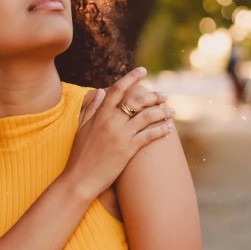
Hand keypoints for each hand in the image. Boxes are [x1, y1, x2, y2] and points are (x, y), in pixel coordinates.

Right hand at [63, 67, 172, 201]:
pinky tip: (169, 129)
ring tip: (171, 112)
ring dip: (162, 112)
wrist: (80, 178)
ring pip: (147, 117)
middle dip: (153, 96)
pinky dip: (161, 130)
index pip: (117, 90)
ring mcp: (121, 135)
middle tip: (164, 95)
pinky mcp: (128, 149)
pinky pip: (150, 135)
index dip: (131, 78)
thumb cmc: (79, 155)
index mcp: (99, 115)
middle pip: (137, 101)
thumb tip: (99, 90)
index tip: (143, 70)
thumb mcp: (82, 128)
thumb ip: (91, 108)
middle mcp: (111, 122)